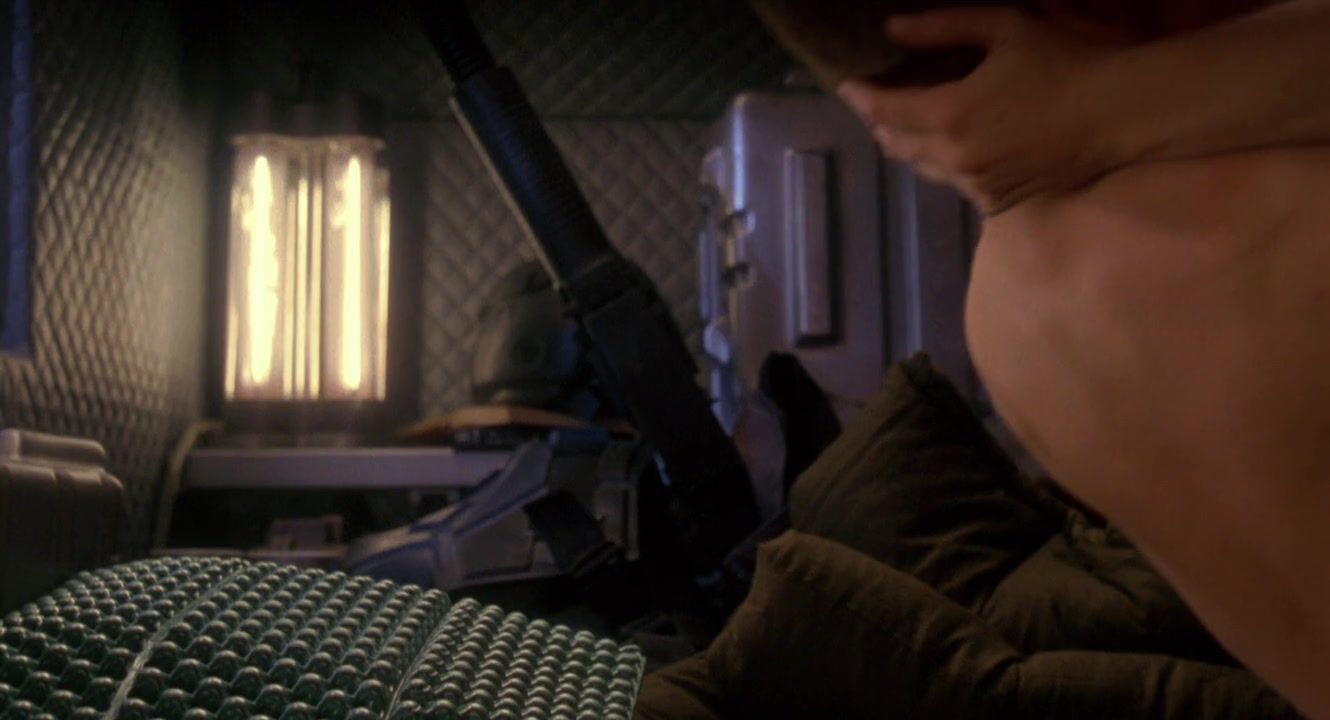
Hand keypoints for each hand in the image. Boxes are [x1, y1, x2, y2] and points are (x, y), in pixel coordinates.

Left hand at [838, 8, 1125, 214]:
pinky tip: (950, 142)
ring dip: (908, 144)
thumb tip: (893, 29)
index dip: (860, 96)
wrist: (1117, 115)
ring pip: (920, 167)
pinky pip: (951, 182)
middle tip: (874, 99)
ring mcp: (973, 186)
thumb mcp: (1004, 29)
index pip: (883, 111)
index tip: (848, 83)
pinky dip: (941, 162)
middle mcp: (953, 158)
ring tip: (906, 120)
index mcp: (949, 115)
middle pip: (895, 144)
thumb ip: (942, 28)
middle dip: (879, 121)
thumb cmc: (1063, 63)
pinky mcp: (994, 202)